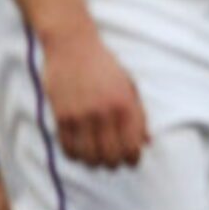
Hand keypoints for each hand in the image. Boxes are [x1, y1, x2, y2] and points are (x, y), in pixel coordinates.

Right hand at [40, 26, 148, 167]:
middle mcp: (104, 112)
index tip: (130, 160)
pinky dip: (74, 155)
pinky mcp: (61, 115)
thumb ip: (139, 115)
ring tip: (95, 158)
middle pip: (110, 156)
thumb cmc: (105, 66)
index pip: (132, 147)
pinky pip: (68, 147)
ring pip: (89, 156)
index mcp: (125, 105)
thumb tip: (147, 143)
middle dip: (114, 163)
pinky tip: (79, 151)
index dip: (133, 159)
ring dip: (93, 162)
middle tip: (112, 162)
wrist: (72, 45)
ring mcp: (81, 115)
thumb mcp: (130, 86)